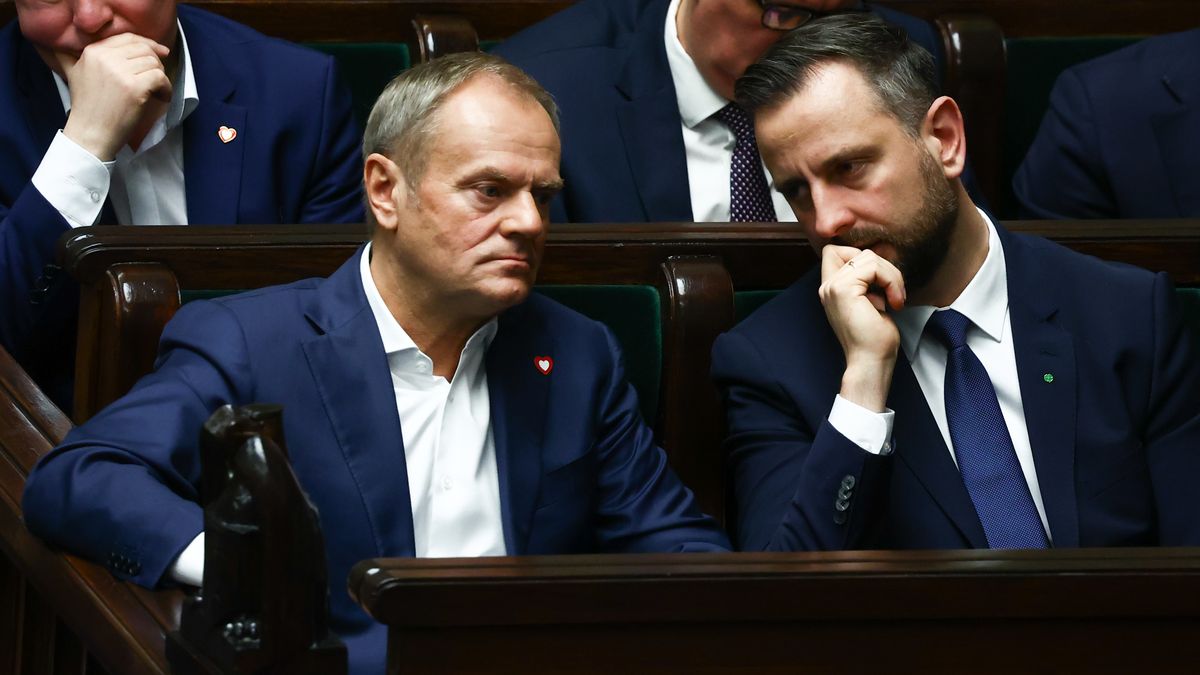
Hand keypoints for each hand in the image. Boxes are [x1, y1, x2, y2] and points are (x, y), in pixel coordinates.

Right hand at [57, 33, 171, 160]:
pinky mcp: (134, 87)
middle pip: (144, 49)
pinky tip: (161, 98)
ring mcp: (120, 72)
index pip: (128, 38)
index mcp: (93, 51)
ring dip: (161, 78)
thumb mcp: (74, 74)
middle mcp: (106, 57)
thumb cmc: (87, 108)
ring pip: (154, 63)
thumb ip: (70, 57)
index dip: (147, 44)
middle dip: (156, 63)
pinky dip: (166, 89)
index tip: (160, 52)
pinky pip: (160, 78)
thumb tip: (60, 45)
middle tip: (158, 79)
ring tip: (157, 92)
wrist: (90, 133)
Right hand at [818, 245, 905, 411]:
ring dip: (890, 275)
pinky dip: (890, 280)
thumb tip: (881, 255)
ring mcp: (833, 287)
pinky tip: (893, 301)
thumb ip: (867, 281)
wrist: (870, 362)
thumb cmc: (874, 340)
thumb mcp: (870, 301)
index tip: (879, 279)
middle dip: (883, 267)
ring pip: (868, 256)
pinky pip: (873, 267)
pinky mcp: (843, 290)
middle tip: (893, 293)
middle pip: (857, 251)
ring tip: (894, 298)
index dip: (859, 256)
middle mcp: (827, 287)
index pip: (835, 251)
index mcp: (831, 290)